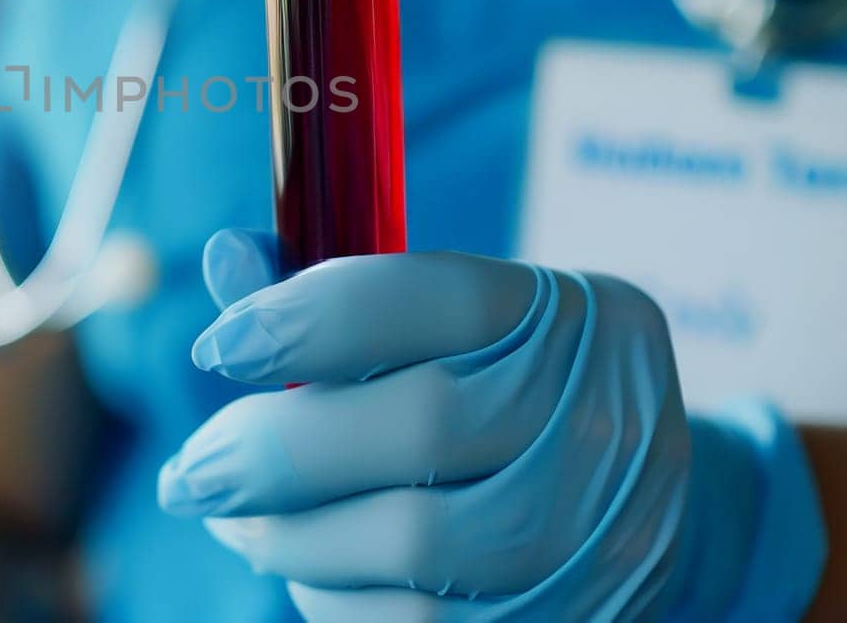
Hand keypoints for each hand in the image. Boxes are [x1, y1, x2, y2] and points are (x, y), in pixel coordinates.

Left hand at [158, 231, 826, 620]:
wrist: (656, 516)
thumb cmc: (517, 397)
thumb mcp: (461, 328)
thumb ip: (342, 298)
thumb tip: (224, 259)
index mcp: (578, 318)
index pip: (434, 298)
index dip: (309, 317)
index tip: (217, 347)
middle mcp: (604, 421)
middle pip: (417, 427)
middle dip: (274, 451)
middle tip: (189, 472)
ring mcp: (598, 535)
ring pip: (412, 545)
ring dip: (287, 536)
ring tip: (230, 519)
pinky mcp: (566, 622)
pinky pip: (417, 622)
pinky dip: (332, 597)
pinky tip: (298, 566)